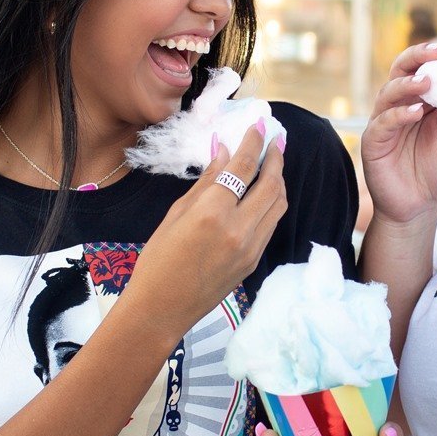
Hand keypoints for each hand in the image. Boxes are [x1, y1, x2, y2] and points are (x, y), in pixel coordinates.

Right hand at [130, 125, 287, 331]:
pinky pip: (271, 224)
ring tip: (272, 164)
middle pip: (271, 184)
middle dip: (275, 157)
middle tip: (273, 141)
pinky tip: (264, 194)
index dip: (254, 142)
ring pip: (278, 204)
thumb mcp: (175, 214)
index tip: (260, 126)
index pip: (244, 167)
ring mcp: (251, 247)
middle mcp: (238, 228)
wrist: (162, 309)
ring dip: (279, 180)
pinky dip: (272, 203)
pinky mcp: (254, 261)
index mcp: (213, 212)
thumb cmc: (158, 261)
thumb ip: (206, 181)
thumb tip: (223, 151)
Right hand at [361, 34, 436, 225]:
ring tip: (428, 80)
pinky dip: (400, 114)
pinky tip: (416, 113)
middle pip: (403, 68)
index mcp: (420, 98)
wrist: (419, 205)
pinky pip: (383, 121)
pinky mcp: (374, 140)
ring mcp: (384, 120)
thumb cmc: (435, 168)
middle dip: (420, 56)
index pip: (428, 67)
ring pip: (389, 91)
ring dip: (409, 83)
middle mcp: (399, 103)